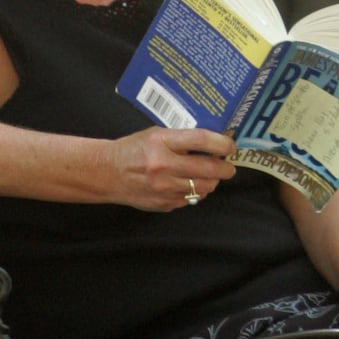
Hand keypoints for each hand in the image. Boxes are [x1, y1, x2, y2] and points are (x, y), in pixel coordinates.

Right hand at [105, 128, 236, 211]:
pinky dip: (196, 192)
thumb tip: (213, 143)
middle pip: (209, 169)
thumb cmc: (134, 149)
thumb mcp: (157, 135)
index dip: (222, 143)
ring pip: (204, 187)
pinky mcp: (164, 203)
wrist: (108, 173)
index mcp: (162, 142)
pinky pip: (191, 199)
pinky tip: (191, 184)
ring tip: (212, 175)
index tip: (230, 146)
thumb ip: (182, 138)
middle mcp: (164, 166)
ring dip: (213, 181)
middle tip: (229, 166)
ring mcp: (164, 188)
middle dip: (226, 168)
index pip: (201, 140)